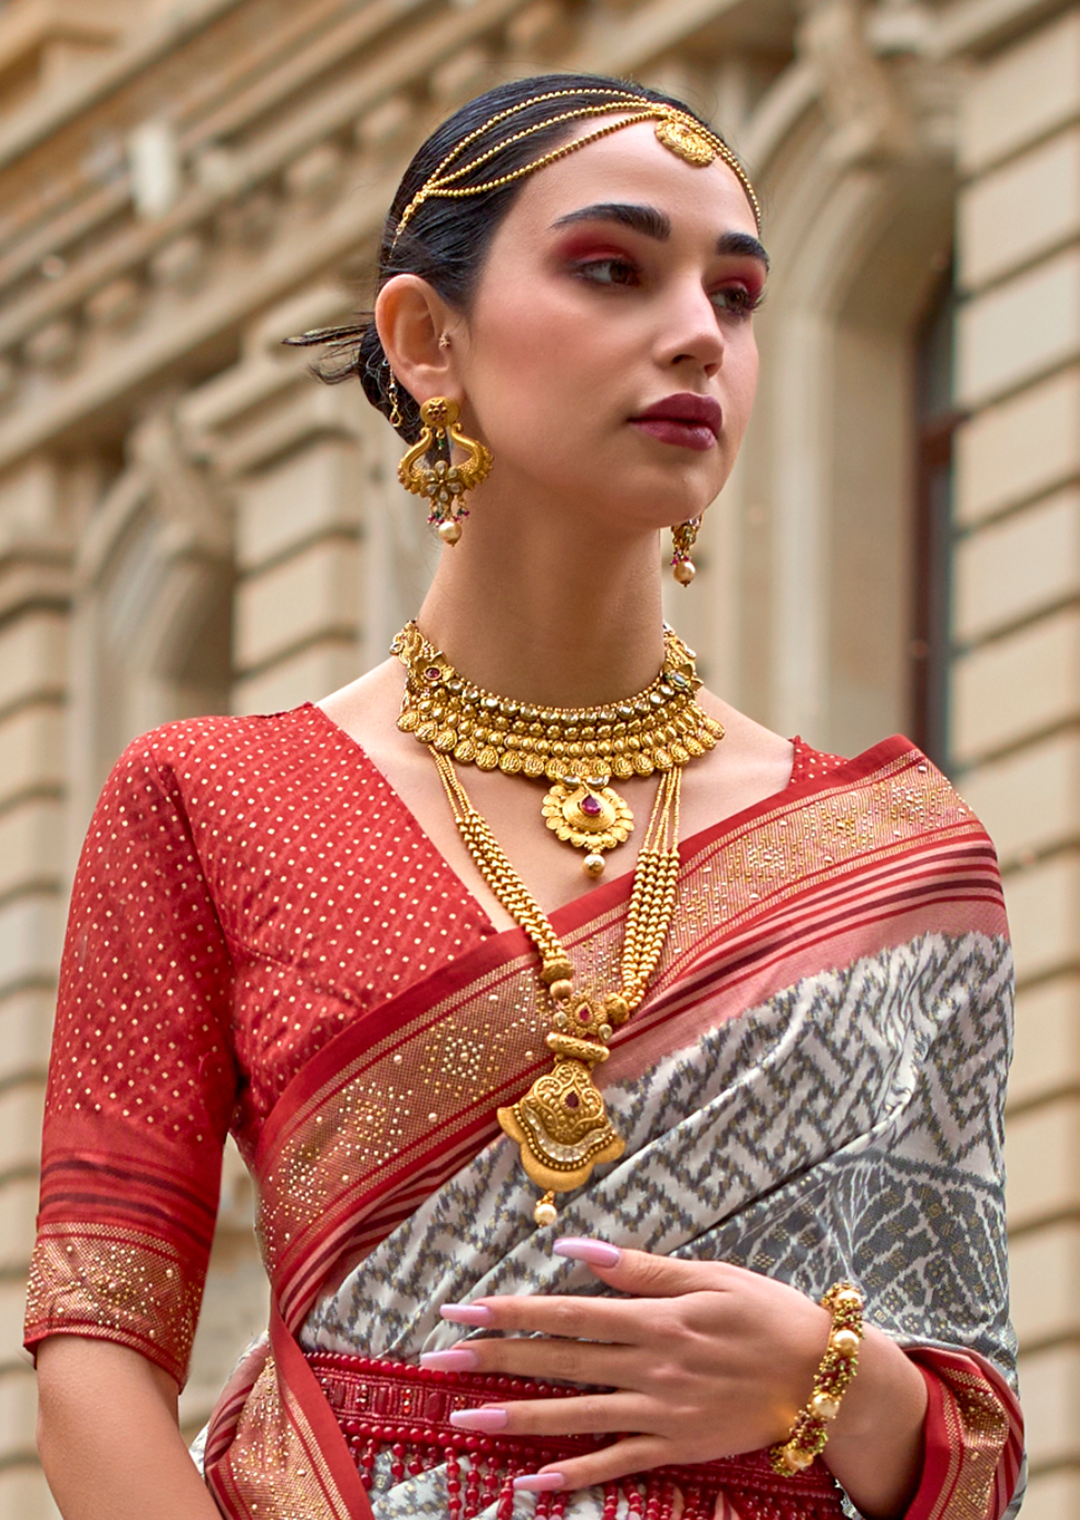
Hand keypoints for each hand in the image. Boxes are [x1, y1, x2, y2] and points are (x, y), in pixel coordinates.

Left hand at [424, 1239, 830, 1491]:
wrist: (824, 1377)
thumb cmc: (767, 1313)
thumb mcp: (708, 1275)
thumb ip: (640, 1267)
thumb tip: (575, 1248)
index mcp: (654, 1317)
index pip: (566, 1313)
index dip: (510, 1311)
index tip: (461, 1309)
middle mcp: (649, 1365)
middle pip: (558, 1362)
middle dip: (493, 1358)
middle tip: (437, 1360)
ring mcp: (660, 1411)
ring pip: (576, 1415)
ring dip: (517, 1417)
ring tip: (464, 1418)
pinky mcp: (676, 1446)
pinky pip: (616, 1463)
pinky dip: (573, 1476)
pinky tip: (531, 1483)